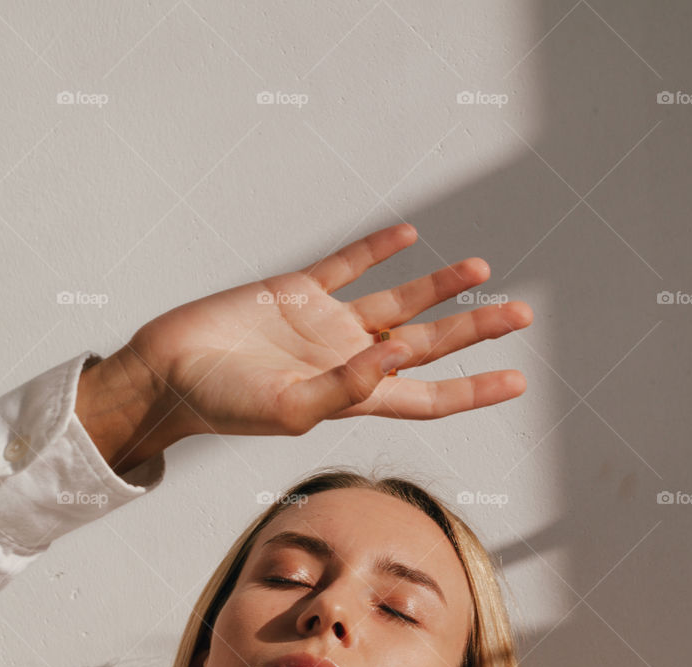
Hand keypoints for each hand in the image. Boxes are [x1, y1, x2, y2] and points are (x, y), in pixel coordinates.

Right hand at [118, 221, 532, 444]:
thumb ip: (345, 388)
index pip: (428, 395)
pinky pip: (347, 265)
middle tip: (522, 315)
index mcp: (353, 396)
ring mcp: (326, 325)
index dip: (474, 389)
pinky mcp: (297, 292)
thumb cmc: (224, 402)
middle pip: (427, 346)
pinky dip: (377, 249)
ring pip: (398, 302)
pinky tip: (408, 234)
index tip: (518, 381)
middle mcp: (349, 360)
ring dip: (438, 287)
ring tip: (482, 271)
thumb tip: (394, 359)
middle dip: (474, 331)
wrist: (169, 370)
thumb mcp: (289, 407)